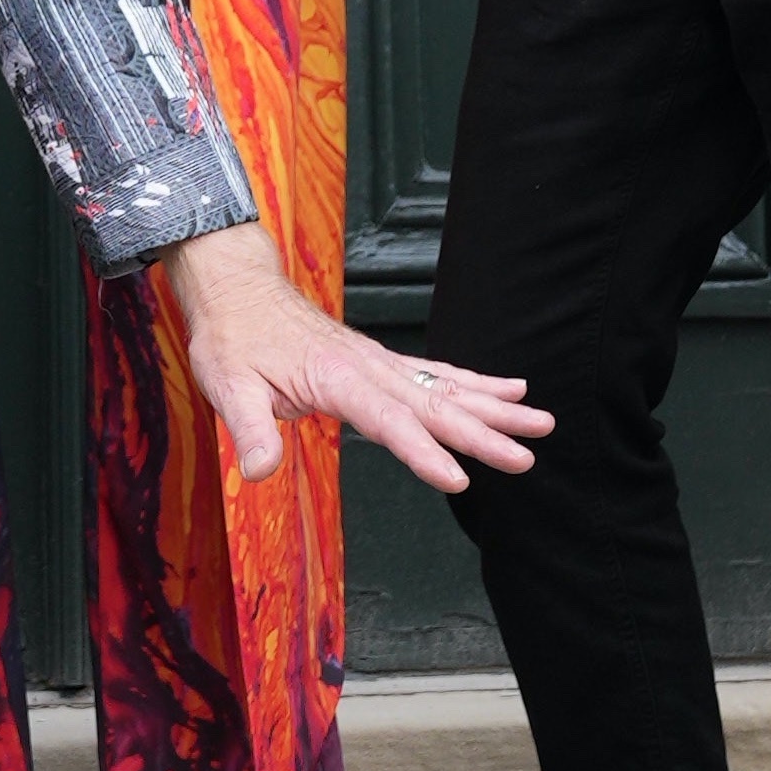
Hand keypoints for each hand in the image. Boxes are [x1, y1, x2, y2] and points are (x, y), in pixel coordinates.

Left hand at [151, 223, 550, 493]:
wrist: (239, 291)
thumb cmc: (233, 338)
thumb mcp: (228, 385)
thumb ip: (249, 429)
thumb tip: (259, 472)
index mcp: (336, 378)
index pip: (389, 421)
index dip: (424, 452)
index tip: (459, 479)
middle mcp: (369, 368)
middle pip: (435, 406)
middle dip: (485, 432)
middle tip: (527, 455)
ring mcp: (380, 363)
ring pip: (447, 388)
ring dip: (496, 407)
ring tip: (542, 422)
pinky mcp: (381, 363)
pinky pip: (438, 374)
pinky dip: (477, 383)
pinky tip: (511, 390)